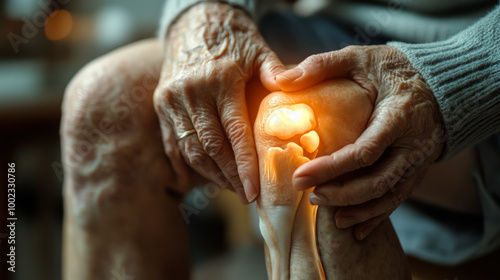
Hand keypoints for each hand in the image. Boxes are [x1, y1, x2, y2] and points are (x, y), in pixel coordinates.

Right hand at [153, 3, 284, 202]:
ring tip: (229, 188)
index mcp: (219, 80)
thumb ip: (276, 72)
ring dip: (209, 174)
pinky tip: (201, 177)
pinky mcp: (162, 103)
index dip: (243, 166)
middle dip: (229, 177)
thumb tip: (293, 92)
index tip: (253, 191)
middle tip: (246, 196)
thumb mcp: (258, 49)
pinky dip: (186, 163)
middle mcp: (192, 92)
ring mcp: (172, 99)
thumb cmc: (233, 37)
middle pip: (210, 147)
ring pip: (190, 149)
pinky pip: (172, 142)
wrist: (195, 20)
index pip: (234, 133)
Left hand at [277, 45, 444, 239]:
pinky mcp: (418, 170)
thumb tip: (281, 80)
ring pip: (390, 195)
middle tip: (310, 196)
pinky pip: (399, 198)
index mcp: (398, 116)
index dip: (331, 168)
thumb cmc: (393, 69)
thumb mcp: (359, 58)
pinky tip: (356, 229)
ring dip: (358, 210)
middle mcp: (413, 144)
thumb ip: (322, 65)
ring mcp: (419, 161)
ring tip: (329, 216)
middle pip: (378, 181)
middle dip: (342, 194)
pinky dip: (377, 216)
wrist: (440, 82)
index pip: (364, 152)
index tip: (300, 176)